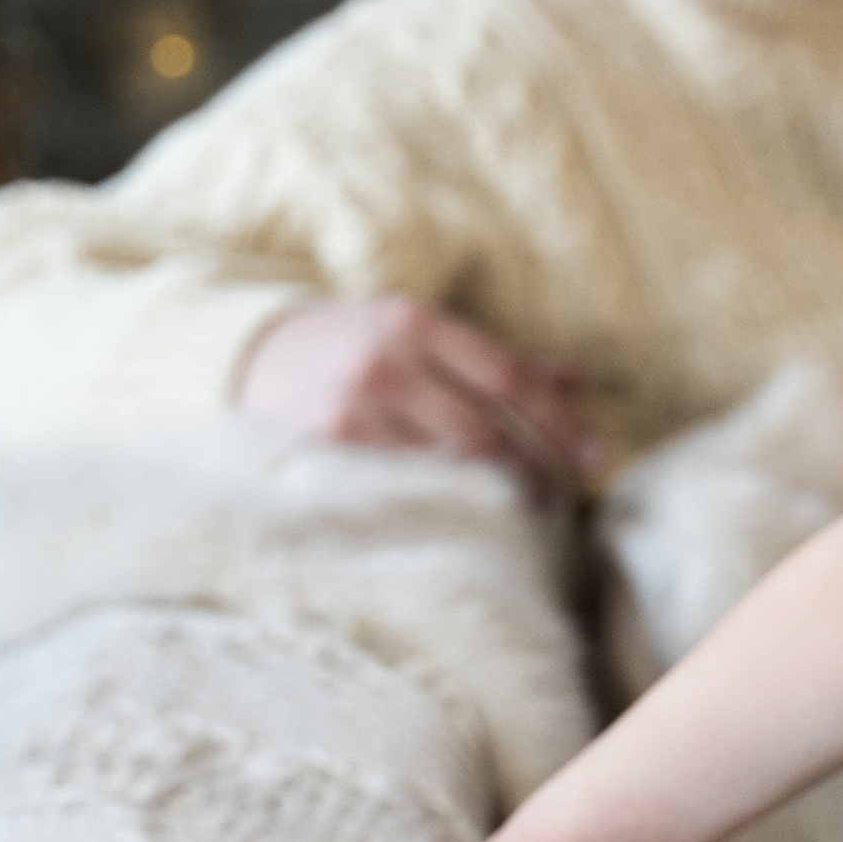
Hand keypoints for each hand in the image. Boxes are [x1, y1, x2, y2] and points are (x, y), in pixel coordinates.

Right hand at [236, 295, 598, 501]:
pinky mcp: (328, 447)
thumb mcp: (417, 333)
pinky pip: (405, 484)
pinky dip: (443, 502)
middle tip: (562, 498)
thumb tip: (576, 379)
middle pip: (485, 427)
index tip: (594, 457)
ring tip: (524, 513)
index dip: (559, 421)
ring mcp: (355, 406)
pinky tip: (465, 518)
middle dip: (534, 468)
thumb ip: (494, 358)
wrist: (248, 358)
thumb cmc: (352, 347)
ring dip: (495, 492)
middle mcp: (388, 360)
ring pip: (448, 462)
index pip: (508, 377)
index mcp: (418, 323)